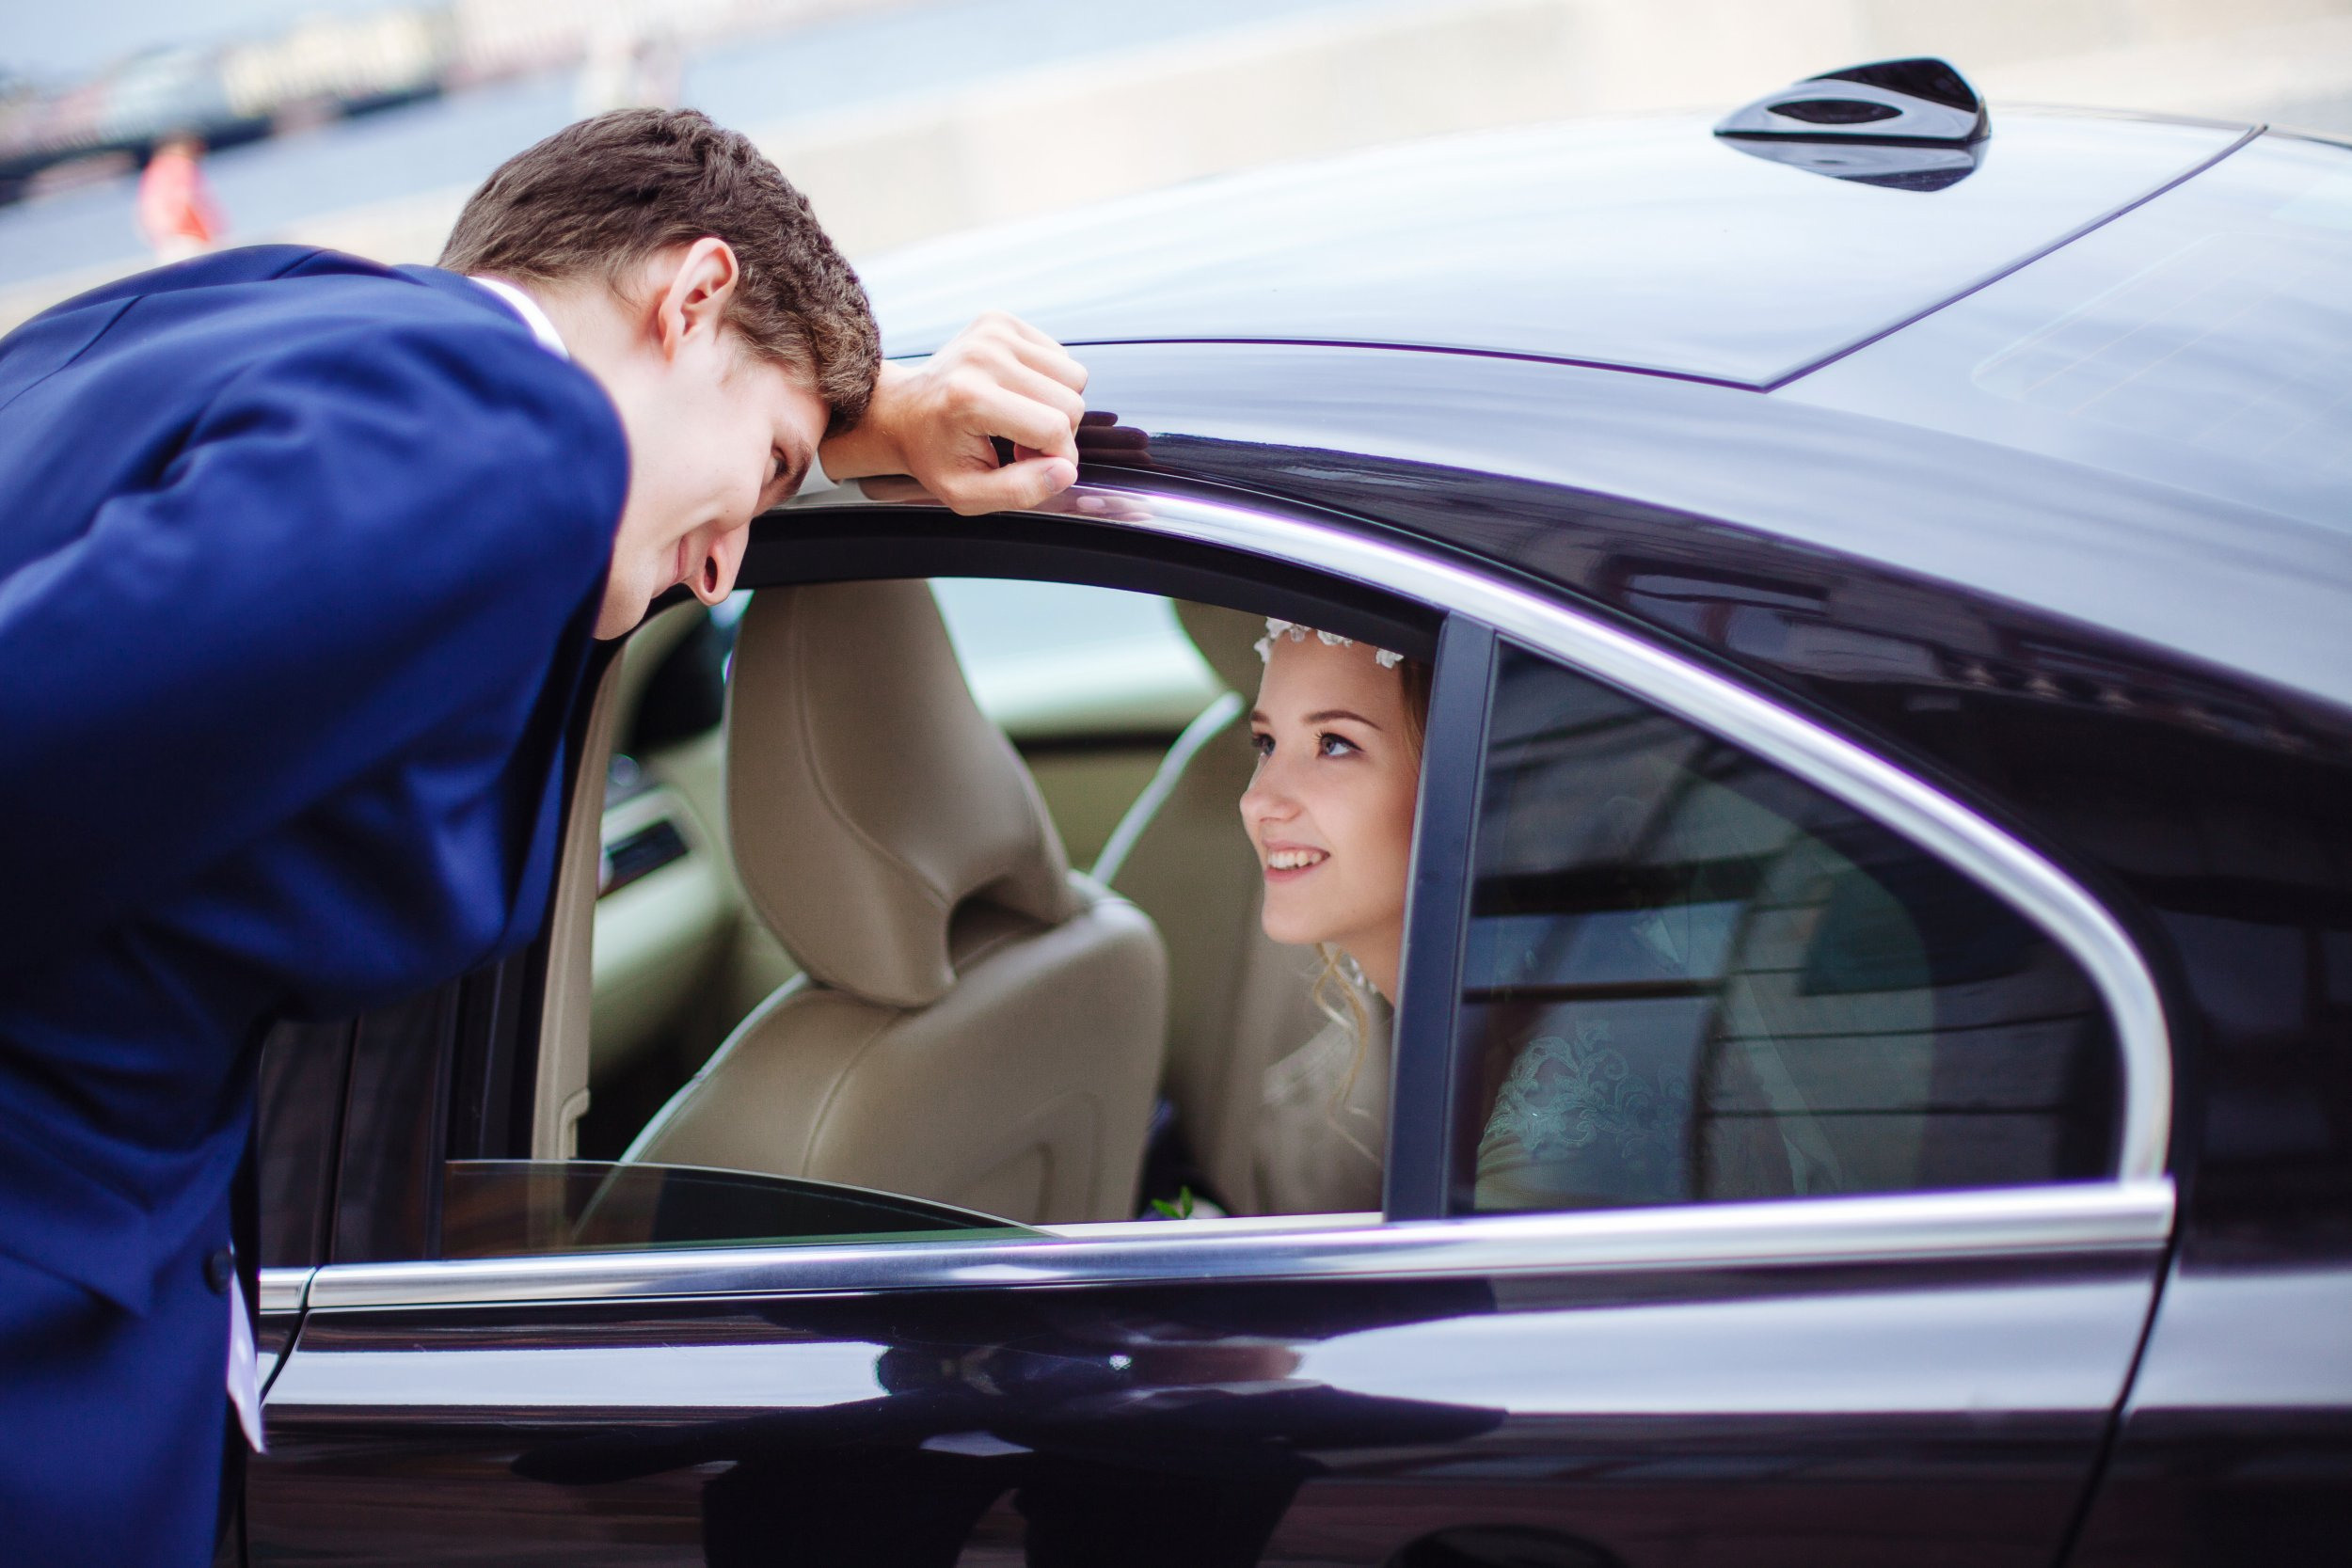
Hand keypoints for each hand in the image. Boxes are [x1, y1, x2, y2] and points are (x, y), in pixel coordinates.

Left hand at [819, 312, 1086, 514]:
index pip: (1053, 429)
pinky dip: (1048, 381)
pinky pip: (1060, 356)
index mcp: (970, 398)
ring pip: (1074, 376)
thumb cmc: (934, 455)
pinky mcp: (1001, 320)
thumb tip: (1066, 471)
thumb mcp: (966, 494)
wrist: (902, 411)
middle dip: (1059, 433)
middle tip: (1022, 444)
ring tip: (1021, 418)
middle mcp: (983, 356)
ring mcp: (992, 332)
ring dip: (1058, 406)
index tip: (1031, 463)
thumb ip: (1019, 491)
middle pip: (1071, 402)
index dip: (1057, 458)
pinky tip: (1018, 395)